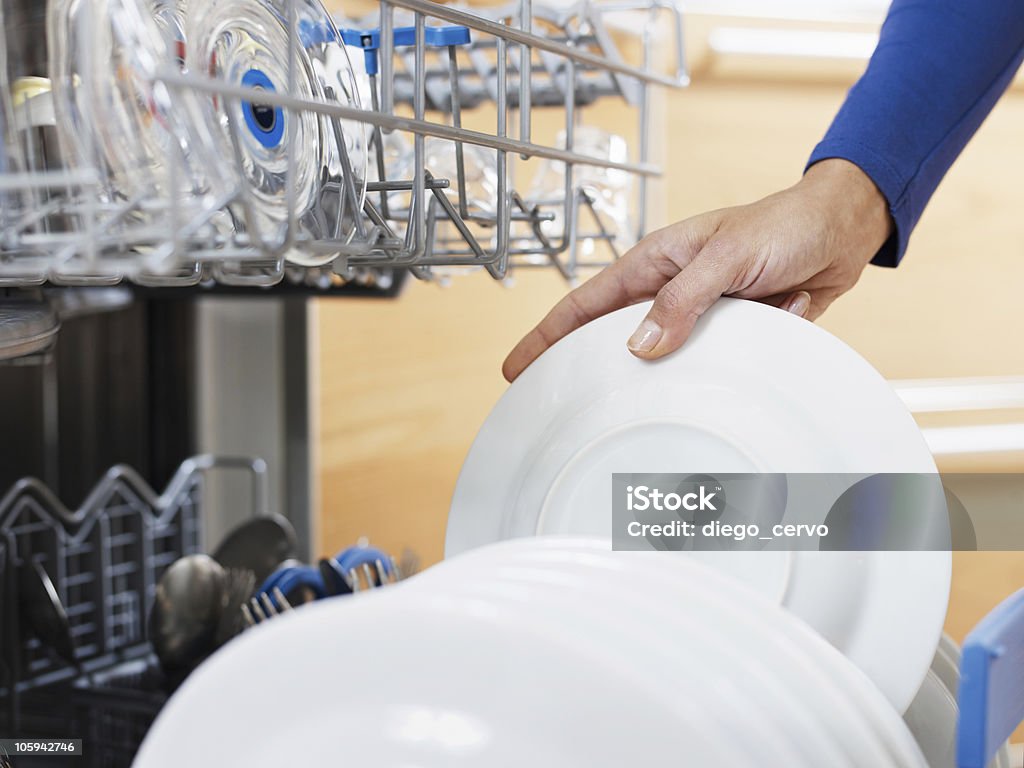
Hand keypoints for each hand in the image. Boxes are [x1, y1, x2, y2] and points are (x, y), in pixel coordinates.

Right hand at [502, 159, 892, 381]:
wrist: (843, 230)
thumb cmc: (783, 224)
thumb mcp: (727, 258)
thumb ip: (682, 300)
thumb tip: (638, 346)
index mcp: (654, 263)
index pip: (584, 305)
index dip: (545, 338)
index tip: (516, 369)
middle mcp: (670, 292)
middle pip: (613, 338)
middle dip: (587, 369)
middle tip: (558, 408)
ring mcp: (699, 316)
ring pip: (662, 359)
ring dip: (654, 379)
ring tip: (625, 415)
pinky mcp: (732, 334)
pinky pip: (710, 365)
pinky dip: (711, 374)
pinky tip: (711, 377)